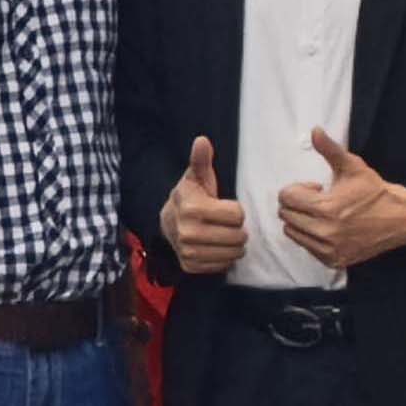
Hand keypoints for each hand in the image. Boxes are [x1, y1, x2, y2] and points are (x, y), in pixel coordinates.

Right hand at [163, 134, 249, 275]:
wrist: (167, 222)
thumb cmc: (190, 196)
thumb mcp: (196, 177)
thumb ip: (201, 160)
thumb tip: (202, 140)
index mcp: (191, 208)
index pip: (238, 215)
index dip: (235, 210)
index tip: (222, 207)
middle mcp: (187, 232)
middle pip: (238, 237)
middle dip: (237, 230)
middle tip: (225, 224)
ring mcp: (187, 251)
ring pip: (233, 253)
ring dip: (233, 245)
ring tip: (223, 235)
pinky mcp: (190, 265)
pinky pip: (222, 266)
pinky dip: (223, 258)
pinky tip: (214, 247)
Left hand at [277, 128, 405, 269]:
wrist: (400, 219)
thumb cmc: (373, 191)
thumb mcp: (353, 167)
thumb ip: (330, 150)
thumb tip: (314, 130)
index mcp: (326, 208)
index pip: (285, 198)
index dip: (298, 189)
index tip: (317, 188)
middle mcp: (324, 232)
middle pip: (285, 215)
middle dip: (297, 203)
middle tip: (319, 200)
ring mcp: (329, 249)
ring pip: (292, 232)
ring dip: (301, 220)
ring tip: (323, 214)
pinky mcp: (333, 260)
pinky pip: (305, 247)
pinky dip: (310, 236)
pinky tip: (328, 228)